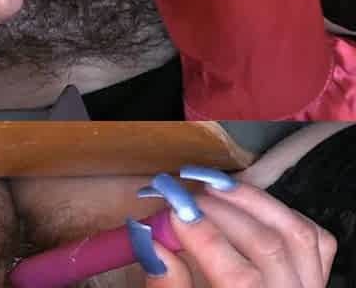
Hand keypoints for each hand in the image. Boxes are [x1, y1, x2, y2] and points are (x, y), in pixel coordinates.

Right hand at [132, 169, 336, 287]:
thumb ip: (167, 287)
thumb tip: (149, 239)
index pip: (241, 278)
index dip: (206, 238)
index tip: (173, 211)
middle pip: (267, 247)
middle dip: (221, 212)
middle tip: (182, 196)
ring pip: (295, 233)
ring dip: (252, 201)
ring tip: (212, 185)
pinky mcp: (315, 280)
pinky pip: (313, 238)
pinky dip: (282, 214)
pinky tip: (248, 205)